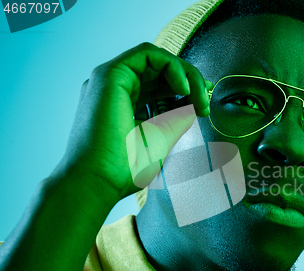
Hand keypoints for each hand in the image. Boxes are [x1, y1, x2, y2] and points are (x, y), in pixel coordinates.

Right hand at [57, 42, 210, 201]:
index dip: (187, 90)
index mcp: (124, 103)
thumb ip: (176, 117)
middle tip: (205, 101)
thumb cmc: (125, 168)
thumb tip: (194, 103)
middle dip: (190, 81)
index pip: (160, 86)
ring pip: (156, 59)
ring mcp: (110, 80)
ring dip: (185, 74)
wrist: (98, 182)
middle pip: (160, 70)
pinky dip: (172, 67)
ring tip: (198, 97)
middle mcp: (116, 89)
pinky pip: (148, 54)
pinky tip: (183, 89)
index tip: (204, 105)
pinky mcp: (109, 75)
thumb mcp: (160, 138)